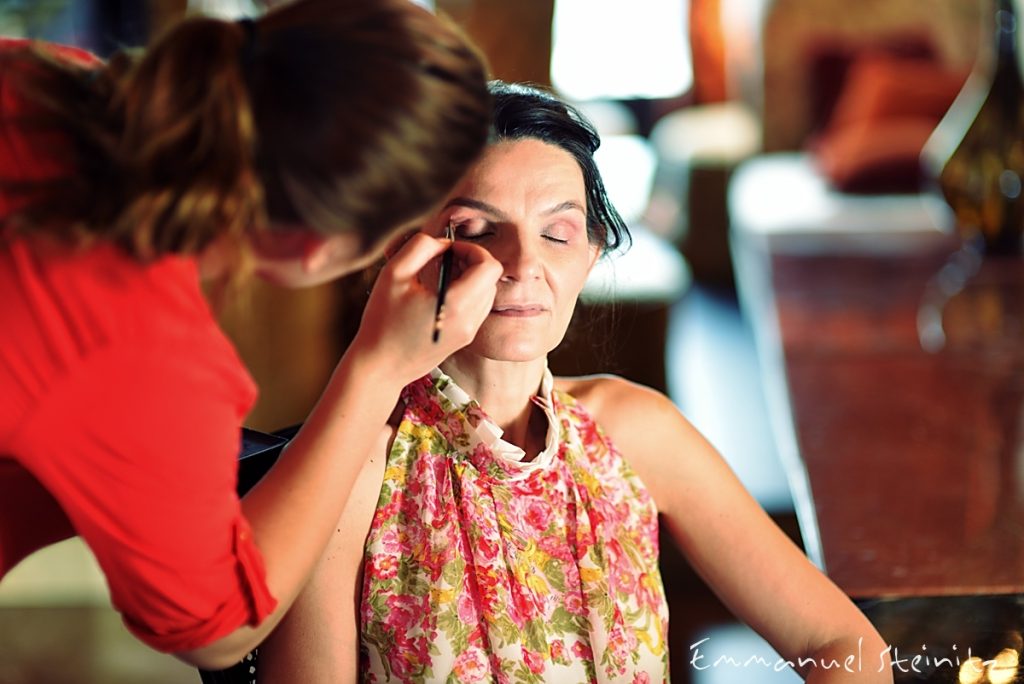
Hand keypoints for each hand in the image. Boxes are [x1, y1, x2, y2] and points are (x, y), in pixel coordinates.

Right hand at [347, 232, 499, 387]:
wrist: (380, 367)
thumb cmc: (381, 321)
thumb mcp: (393, 274)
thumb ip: (421, 247)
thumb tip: (444, 244)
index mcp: (456, 305)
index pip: (489, 267)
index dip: (472, 250)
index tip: (449, 249)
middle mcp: (470, 321)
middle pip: (491, 278)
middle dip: (471, 261)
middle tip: (444, 259)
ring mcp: (469, 332)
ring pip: (487, 292)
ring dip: (470, 276)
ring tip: (441, 275)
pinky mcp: (464, 339)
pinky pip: (478, 307)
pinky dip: (467, 292)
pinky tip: (441, 292)